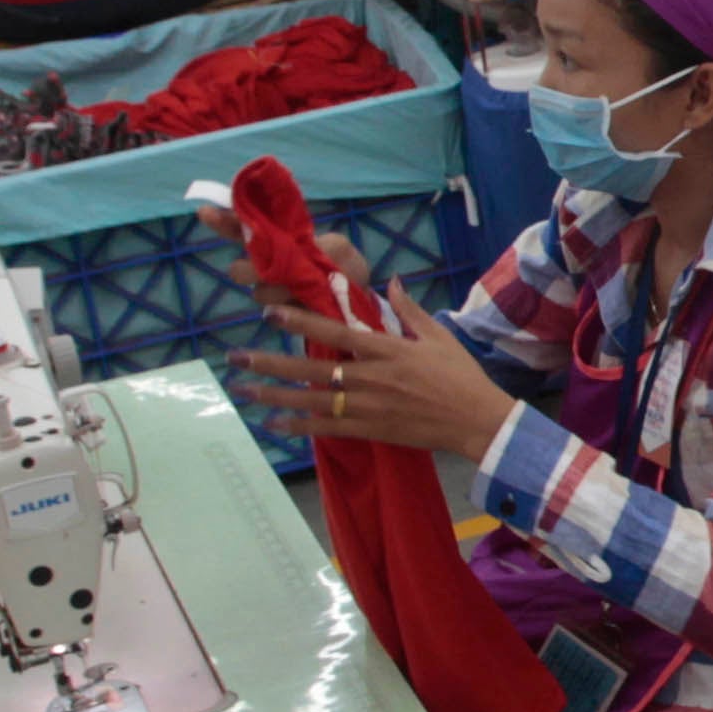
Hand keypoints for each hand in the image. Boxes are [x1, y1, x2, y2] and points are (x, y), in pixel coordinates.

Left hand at [223, 275, 514, 460]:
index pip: (336, 332)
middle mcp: (371, 377)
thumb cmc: (460, 375)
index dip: (301, 322)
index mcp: (387, 350)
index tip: (271, 314)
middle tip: (236, 358)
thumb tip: (391, 281)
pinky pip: (327, 429)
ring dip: (275, 395)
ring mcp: (368, 406)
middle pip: (313, 369)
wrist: (476, 420)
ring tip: (243, 390)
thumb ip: (410, 310)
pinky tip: (273, 423)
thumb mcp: (439, 336)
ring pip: (312, 400)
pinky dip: (299, 427)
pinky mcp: (370, 430)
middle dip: (271, 363)